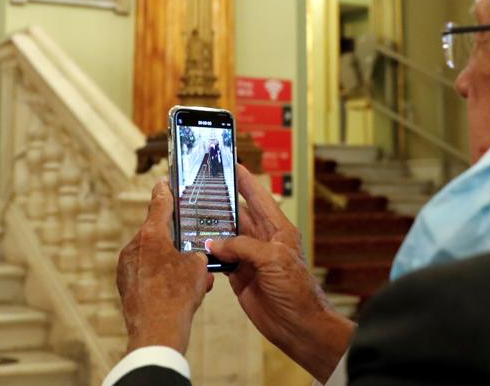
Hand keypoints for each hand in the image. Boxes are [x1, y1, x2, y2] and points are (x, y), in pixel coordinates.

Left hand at [117, 179, 214, 354]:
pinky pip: (146, 275)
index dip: (164, 192)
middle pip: (157, 236)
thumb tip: (193, 255)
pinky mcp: (125, 285)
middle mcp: (134, 248)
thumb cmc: (177, 297)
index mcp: (151, 236)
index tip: (162, 182)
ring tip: (190, 280)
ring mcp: (126, 267)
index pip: (159, 206)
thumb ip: (194, 252)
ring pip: (153, 258)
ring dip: (170, 265)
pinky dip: (160, 279)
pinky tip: (177, 293)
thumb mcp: (197, 267)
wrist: (156, 331)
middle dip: (175, 243)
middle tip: (191, 251)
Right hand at [208, 166, 354, 381]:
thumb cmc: (297, 290)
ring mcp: (249, 258)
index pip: (258, 197)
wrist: (298, 325)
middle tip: (199, 188)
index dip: (244, 179)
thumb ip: (243, 246)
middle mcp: (262, 240)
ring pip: (225, 236)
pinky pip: (220, 259)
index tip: (230, 163)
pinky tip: (195, 247)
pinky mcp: (239, 276)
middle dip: (220, 202)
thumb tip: (215, 243)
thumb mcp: (273, 259)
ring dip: (210, 228)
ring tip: (190, 215)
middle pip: (237, 214)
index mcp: (277, 229)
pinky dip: (207, 254)